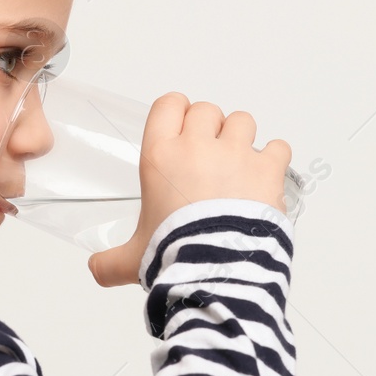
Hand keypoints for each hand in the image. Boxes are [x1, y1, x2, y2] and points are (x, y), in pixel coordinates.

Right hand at [88, 92, 290, 287]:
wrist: (216, 271)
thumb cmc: (175, 256)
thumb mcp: (134, 258)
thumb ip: (111, 261)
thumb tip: (97, 270)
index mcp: (161, 157)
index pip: (168, 105)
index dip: (177, 113)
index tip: (181, 128)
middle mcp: (198, 147)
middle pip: (207, 110)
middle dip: (210, 129)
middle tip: (209, 157)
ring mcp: (236, 155)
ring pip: (243, 121)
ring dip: (242, 138)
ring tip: (239, 166)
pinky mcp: (267, 170)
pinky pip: (278, 146)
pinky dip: (275, 159)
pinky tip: (266, 178)